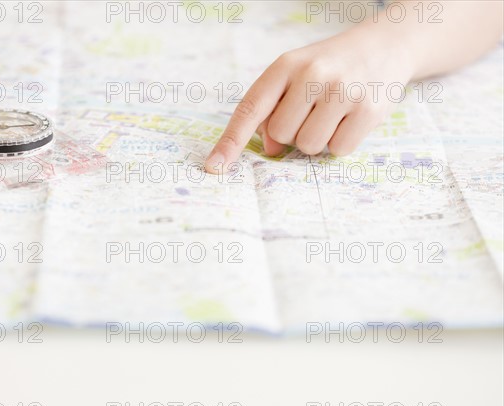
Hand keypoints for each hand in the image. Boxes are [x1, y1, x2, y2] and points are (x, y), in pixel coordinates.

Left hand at [204, 31, 413, 173]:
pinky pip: (339, 150)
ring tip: (333, 114)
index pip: (250, 109)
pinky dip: (341, 142)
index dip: (230, 141)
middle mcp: (313, 74)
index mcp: (285, 65)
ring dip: (317, 139)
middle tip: (314, 110)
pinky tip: (351, 118)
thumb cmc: (329, 67)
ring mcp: (342, 91)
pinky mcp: (369, 110)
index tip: (214, 166)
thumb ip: (273, 111)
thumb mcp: (295, 77)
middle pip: (281, 135)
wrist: (384, 46)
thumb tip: (270, 148)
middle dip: (293, 131)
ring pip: (308, 146)